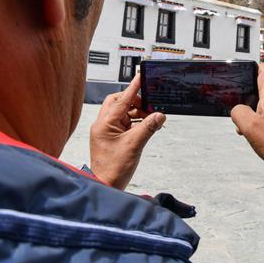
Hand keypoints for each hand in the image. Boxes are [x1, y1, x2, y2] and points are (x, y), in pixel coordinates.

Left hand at [89, 74, 164, 189]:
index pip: (122, 99)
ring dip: (137, 113)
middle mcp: (103, 124)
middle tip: (150, 105)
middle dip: (135, 101)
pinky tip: (146, 126)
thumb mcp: (134, 145)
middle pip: (119, 102)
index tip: (141, 76)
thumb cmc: (113, 169)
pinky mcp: (112, 137)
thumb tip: (160, 115)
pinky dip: (136, 122)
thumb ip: (148, 127)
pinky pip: (125, 123)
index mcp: (105, 123)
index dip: (134, 87)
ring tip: (151, 118)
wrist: (105, 185)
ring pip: (123, 113)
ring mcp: (107, 131)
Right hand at [231, 63, 263, 168]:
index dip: (257, 67)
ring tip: (244, 126)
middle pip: (263, 89)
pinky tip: (254, 134)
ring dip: (252, 111)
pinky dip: (259, 122)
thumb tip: (238, 110)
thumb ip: (239, 112)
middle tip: (239, 101)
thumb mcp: (249, 126)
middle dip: (249, 94)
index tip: (249, 68)